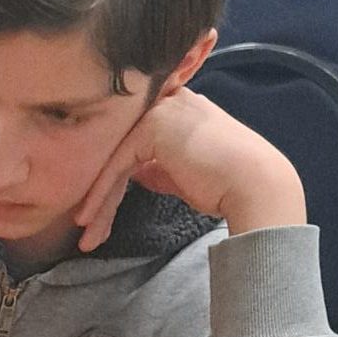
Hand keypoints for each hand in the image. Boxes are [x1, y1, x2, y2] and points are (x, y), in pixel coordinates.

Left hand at [74, 85, 305, 253]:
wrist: (252, 184)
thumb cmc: (224, 184)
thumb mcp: (182, 174)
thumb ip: (157, 168)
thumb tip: (135, 173)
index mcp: (176, 108)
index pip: (132, 143)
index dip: (110, 181)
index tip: (95, 214)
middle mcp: (167, 102)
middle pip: (119, 151)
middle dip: (100, 194)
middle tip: (85, 228)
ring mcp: (160, 110)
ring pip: (115, 159)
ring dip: (97, 200)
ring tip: (85, 234)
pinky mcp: (154, 126)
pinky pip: (117, 164)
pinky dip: (101, 194)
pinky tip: (89, 219)